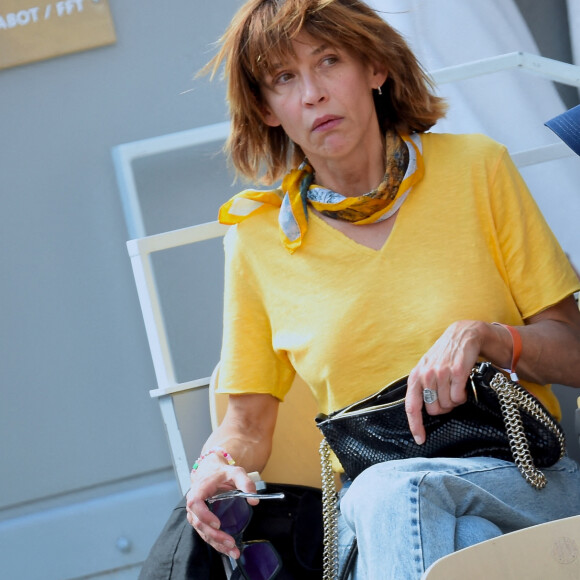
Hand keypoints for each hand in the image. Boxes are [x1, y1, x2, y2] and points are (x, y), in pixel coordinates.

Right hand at [186, 454, 257, 558]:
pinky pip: (206, 534)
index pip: (195, 503)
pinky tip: (227, 549)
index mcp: (199, 489)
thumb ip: (245, 482)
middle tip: (230, 542)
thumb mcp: (235, 472)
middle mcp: (193, 504)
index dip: (204, 515)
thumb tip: (254, 500)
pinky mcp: (201, 521)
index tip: (218, 524)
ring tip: (232, 551)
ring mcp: (195, 514)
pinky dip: (216, 543)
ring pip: (202, 532)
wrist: (212, 473)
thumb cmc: (222, 473)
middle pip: (199, 523)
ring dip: (216, 543)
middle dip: (215, 535)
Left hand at [405, 320, 484, 444]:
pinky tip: (463, 385)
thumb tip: (422, 412)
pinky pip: (459, 397)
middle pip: (434, 410)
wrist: (463, 334)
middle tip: (448, 395)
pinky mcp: (457, 371)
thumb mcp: (427, 368)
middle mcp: (426, 375)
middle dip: (443, 408)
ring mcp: (441, 373)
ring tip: (456, 387)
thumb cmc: (444, 355)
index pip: (411, 406)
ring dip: (455, 401)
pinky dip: (463, 396)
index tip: (420, 440)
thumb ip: (422, 387)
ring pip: (448, 405)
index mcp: (415, 376)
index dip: (415, 425)